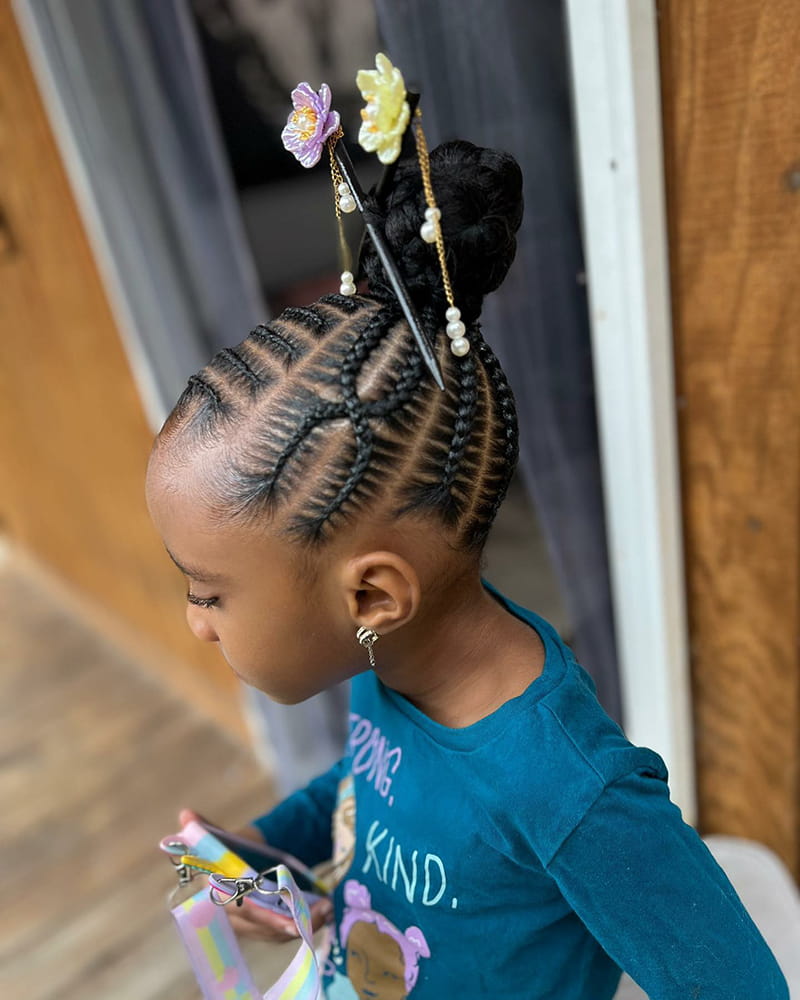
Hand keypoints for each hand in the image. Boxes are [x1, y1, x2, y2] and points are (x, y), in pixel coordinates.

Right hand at [177, 808, 333, 942]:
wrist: (252, 859)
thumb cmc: (240, 848)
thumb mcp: (229, 838)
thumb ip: (209, 831)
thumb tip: (185, 815)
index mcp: (218, 896)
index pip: (240, 910)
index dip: (263, 916)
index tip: (288, 918)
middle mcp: (232, 917)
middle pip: (261, 925)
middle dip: (290, 921)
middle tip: (319, 910)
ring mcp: (250, 926)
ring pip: (275, 933)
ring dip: (304, 924)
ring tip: (328, 909)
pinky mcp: (266, 930)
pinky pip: (284, 933)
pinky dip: (305, 925)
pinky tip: (325, 913)